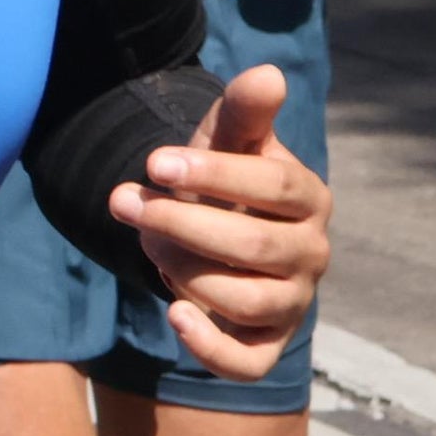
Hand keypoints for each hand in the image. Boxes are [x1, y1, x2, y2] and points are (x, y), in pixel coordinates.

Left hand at [110, 64, 328, 380]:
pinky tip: (174, 315)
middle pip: (254, 246)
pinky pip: (248, 362)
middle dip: (182, 224)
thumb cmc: (223, 180)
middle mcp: (312, 253)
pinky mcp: (268, 344)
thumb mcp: (227, 142)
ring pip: (248, 301)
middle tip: (123, 202)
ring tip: (151, 247)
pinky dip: (211, 346)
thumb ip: (243, 114)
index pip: (275, 184)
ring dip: (187, 274)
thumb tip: (267, 73)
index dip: (216, 173)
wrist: (214, 232)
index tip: (154, 163)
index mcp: (310, 197)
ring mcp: (294, 302)